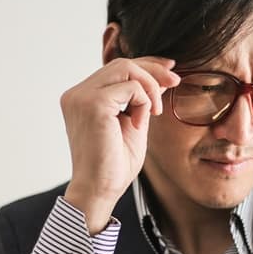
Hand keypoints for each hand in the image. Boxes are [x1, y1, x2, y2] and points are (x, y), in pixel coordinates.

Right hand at [60, 57, 179, 232]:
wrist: (100, 190)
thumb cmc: (114, 165)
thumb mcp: (132, 123)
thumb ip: (140, 100)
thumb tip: (160, 76)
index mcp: (82, 98)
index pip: (115, 68)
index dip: (145, 64)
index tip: (170, 70)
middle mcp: (77, 94)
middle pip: (121, 63)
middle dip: (153, 70)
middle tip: (176, 83)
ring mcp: (81, 97)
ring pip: (126, 68)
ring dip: (150, 87)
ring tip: (155, 112)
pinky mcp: (92, 104)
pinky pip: (131, 87)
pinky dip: (144, 102)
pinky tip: (140, 124)